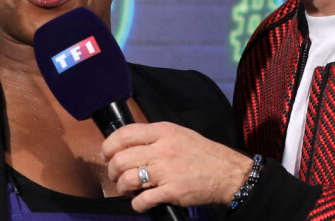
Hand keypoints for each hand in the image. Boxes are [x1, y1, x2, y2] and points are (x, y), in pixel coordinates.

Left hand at [101, 121, 251, 211]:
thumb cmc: (202, 153)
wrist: (227, 172)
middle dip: (112, 170)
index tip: (106, 153)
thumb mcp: (178, 134)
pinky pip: (143, 199)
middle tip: (116, 175)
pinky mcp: (172, 191)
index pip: (125, 133)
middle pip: (121, 158)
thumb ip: (155, 137)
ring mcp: (166, 171)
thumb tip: (129, 144)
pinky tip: (141, 202)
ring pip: (127, 179)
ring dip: (122, 188)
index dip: (109, 145)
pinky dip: (137, 204)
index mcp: (163, 131)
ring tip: (127, 189)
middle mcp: (162, 148)